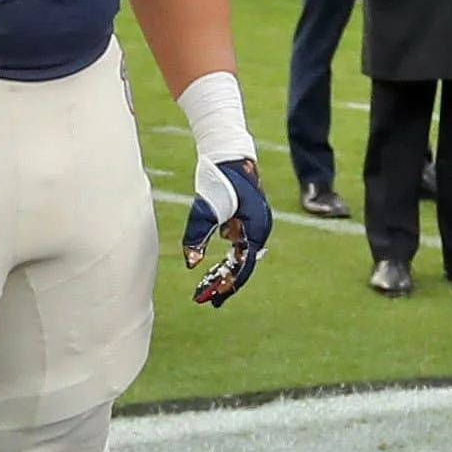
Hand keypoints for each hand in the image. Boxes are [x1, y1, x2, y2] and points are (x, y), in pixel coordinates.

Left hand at [183, 152, 271, 306]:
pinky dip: (225, 256)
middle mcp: (260, 228)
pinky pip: (237, 244)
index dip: (226, 286)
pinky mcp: (246, 218)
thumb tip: (191, 263)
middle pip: (242, 265)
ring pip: (240, 256)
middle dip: (223, 282)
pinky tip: (211, 264)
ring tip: (205, 286)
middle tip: (204, 298)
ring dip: (223, 270)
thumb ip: (197, 236)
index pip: (243, 267)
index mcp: (256, 228)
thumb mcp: (204, 209)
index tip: (210, 300)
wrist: (227, 151)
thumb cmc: (219, 178)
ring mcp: (255, 223)